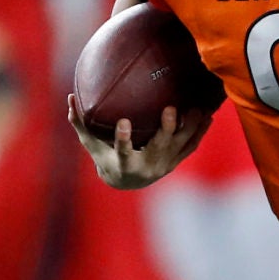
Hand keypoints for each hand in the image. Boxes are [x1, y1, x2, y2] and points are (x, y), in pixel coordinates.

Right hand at [69, 96, 204, 188]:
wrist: (127, 182)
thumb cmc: (106, 159)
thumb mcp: (92, 145)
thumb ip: (81, 124)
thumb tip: (69, 98)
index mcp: (125, 164)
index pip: (122, 152)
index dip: (123, 139)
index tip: (123, 121)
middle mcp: (147, 167)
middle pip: (159, 147)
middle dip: (166, 128)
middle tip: (170, 108)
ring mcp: (164, 165)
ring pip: (180, 146)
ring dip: (190, 127)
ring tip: (198, 108)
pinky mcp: (175, 162)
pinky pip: (190, 146)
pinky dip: (199, 132)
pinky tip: (208, 116)